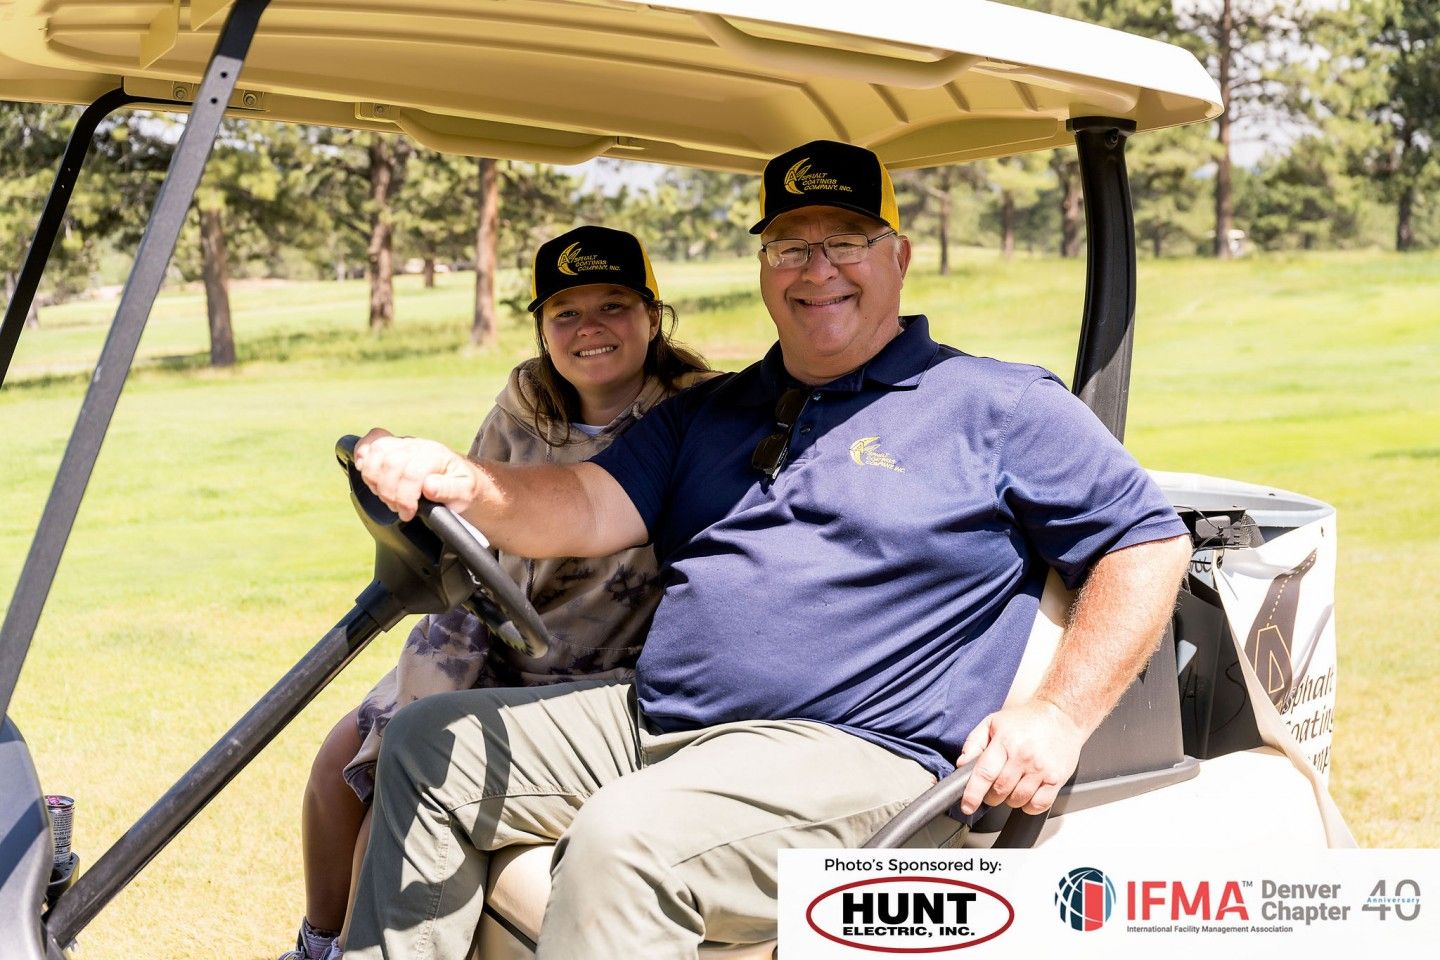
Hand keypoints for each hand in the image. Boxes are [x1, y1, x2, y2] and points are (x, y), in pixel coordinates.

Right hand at [352, 428, 479, 520]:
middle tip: (398, 508)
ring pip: (376, 453)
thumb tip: (429, 487)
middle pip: (390, 463)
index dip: (405, 497)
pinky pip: (371, 441)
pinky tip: (364, 468)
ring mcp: (403, 443)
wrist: (460, 478)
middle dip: (389, 492)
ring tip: (387, 496)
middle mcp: (417, 445)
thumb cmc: (462, 487)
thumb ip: (450, 490)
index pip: (411, 472)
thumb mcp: (465, 492)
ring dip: (375, 480)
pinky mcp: (392, 446)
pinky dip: (362, 454)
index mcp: (436, 455)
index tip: (408, 513)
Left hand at [955, 698, 1086, 815]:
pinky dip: (1029, 806)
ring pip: (1018, 800)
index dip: (973, 794)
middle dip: (991, 796)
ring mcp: (1041, 769)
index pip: (984, 773)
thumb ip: (974, 743)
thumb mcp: (993, 723)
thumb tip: (962, 764)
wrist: (1060, 715)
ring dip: (1010, 800)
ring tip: (1012, 785)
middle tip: (993, 788)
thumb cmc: (1026, 720)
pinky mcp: (1056, 779)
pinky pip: (1038, 805)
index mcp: (1005, 741)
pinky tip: (1027, 793)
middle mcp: (1023, 756)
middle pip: (1000, 791)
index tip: (967, 806)